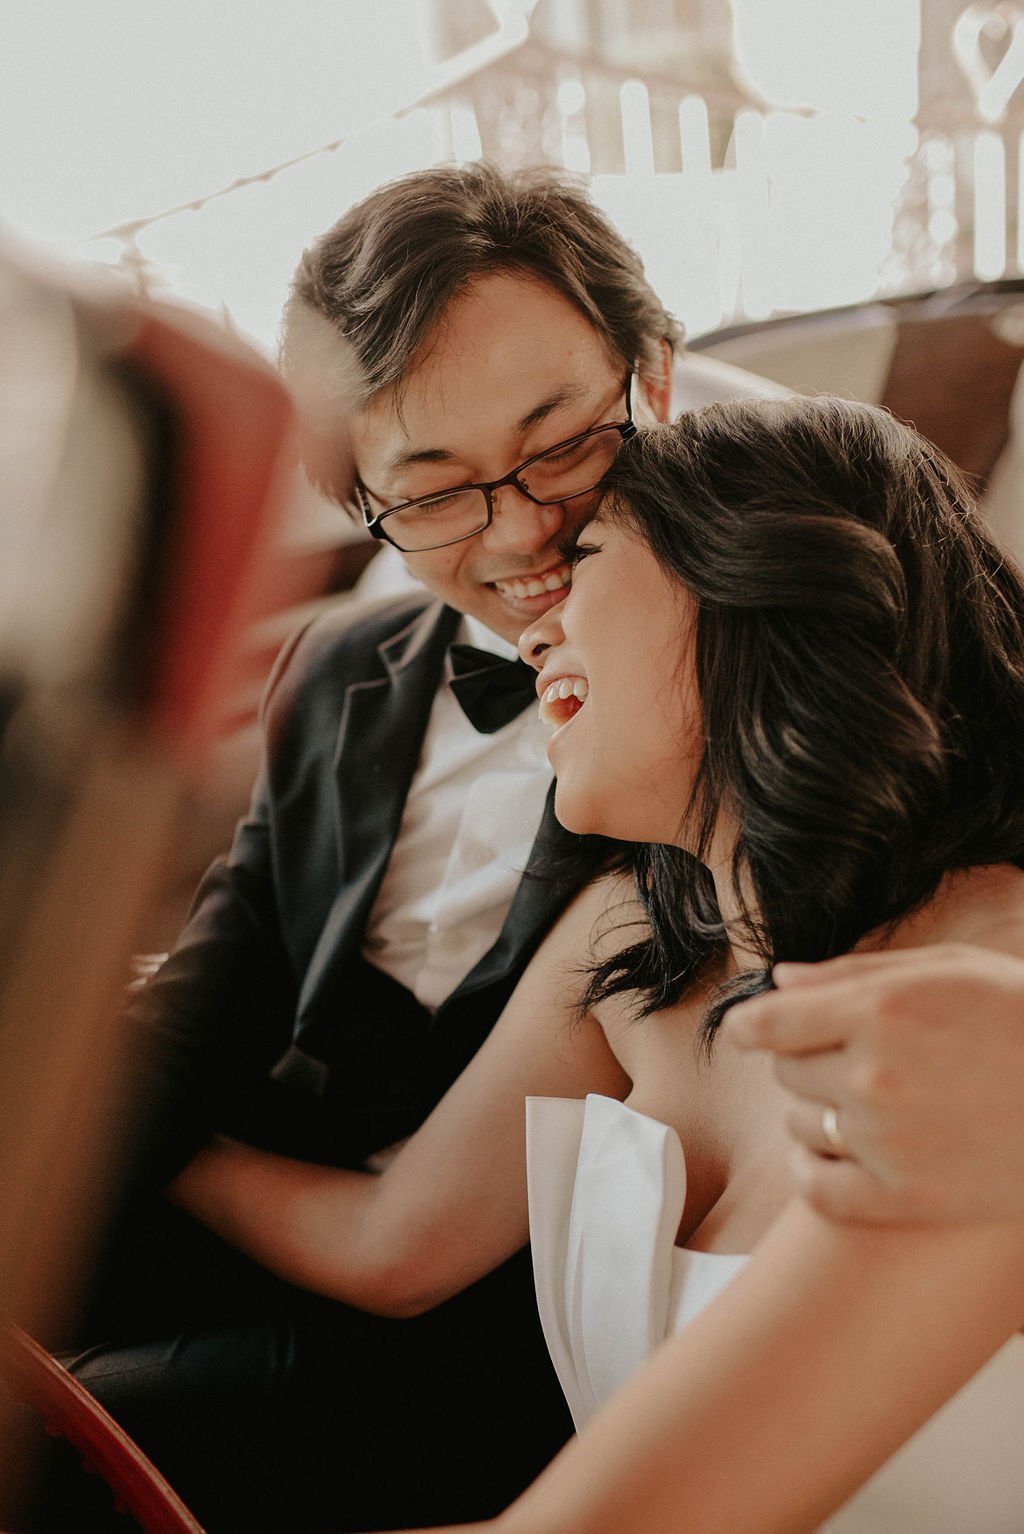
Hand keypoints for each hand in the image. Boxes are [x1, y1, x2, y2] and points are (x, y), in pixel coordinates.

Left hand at [724, 944, 1023, 1223]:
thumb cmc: (1021, 1017)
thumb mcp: (947, 969)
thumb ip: (855, 971)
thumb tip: (780, 981)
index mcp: (881, 1009)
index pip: (765, 1024)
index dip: (748, 1026)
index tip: (753, 1031)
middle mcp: (875, 1073)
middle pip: (785, 1071)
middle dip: (808, 1060)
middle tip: (858, 1058)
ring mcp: (888, 1139)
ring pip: (799, 1124)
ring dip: (818, 1112)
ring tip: (870, 1103)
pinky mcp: (906, 1197)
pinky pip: (816, 1188)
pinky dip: (813, 1171)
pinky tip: (837, 1155)